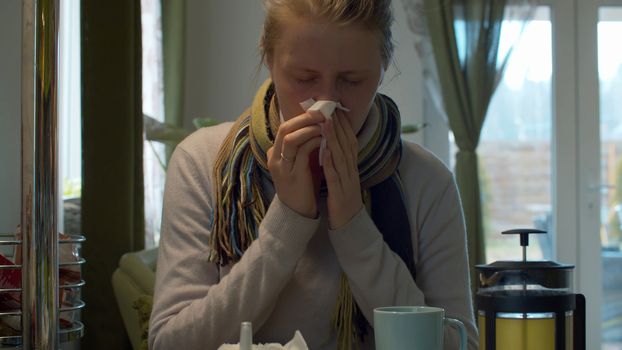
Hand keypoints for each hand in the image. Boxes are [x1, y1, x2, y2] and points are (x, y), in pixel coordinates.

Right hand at [267, 111, 324, 217]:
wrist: (299, 212)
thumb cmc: (303, 185)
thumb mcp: (301, 162)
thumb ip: (305, 145)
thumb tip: (319, 125)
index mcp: (276, 153)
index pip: (285, 127)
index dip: (302, 117)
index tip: (318, 110)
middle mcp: (275, 158)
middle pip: (285, 128)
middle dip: (304, 118)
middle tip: (322, 112)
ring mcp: (282, 166)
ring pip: (290, 138)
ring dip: (308, 128)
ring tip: (324, 124)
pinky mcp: (292, 174)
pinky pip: (302, 152)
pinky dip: (313, 142)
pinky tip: (325, 139)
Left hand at [322, 109, 362, 228]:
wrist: (350, 225)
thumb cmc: (342, 199)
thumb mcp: (342, 176)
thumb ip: (338, 160)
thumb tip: (329, 143)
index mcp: (351, 166)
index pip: (349, 140)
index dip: (343, 123)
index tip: (334, 107)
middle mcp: (352, 170)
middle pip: (347, 143)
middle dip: (339, 124)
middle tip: (330, 106)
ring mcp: (348, 181)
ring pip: (342, 156)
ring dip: (334, 138)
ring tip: (326, 122)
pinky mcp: (340, 193)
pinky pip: (335, 176)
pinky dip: (331, 162)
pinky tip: (325, 151)